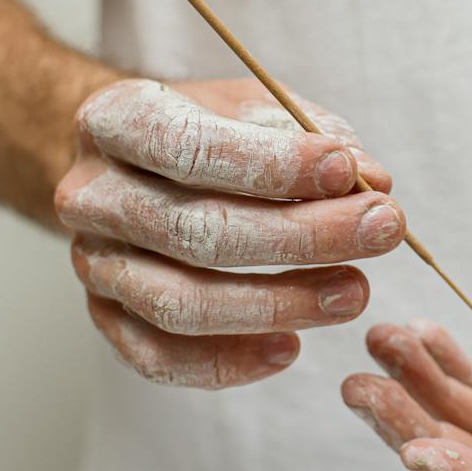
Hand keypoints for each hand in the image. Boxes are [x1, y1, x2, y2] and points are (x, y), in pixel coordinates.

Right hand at [55, 78, 404, 387]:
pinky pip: (160, 359)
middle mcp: (90, 194)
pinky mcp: (105, 318)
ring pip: (180, 304)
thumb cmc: (205, 129)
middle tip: (381, 230)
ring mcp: (92, 263)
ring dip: (278, 304)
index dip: (271, 166)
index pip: (187, 148)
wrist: (130, 165)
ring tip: (354, 292)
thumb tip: (370, 180)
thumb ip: (311, 137)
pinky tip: (291, 347)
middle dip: (300, 237)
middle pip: (194, 232)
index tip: (345, 171)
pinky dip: (228, 362)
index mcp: (115, 120)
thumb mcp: (254, 108)